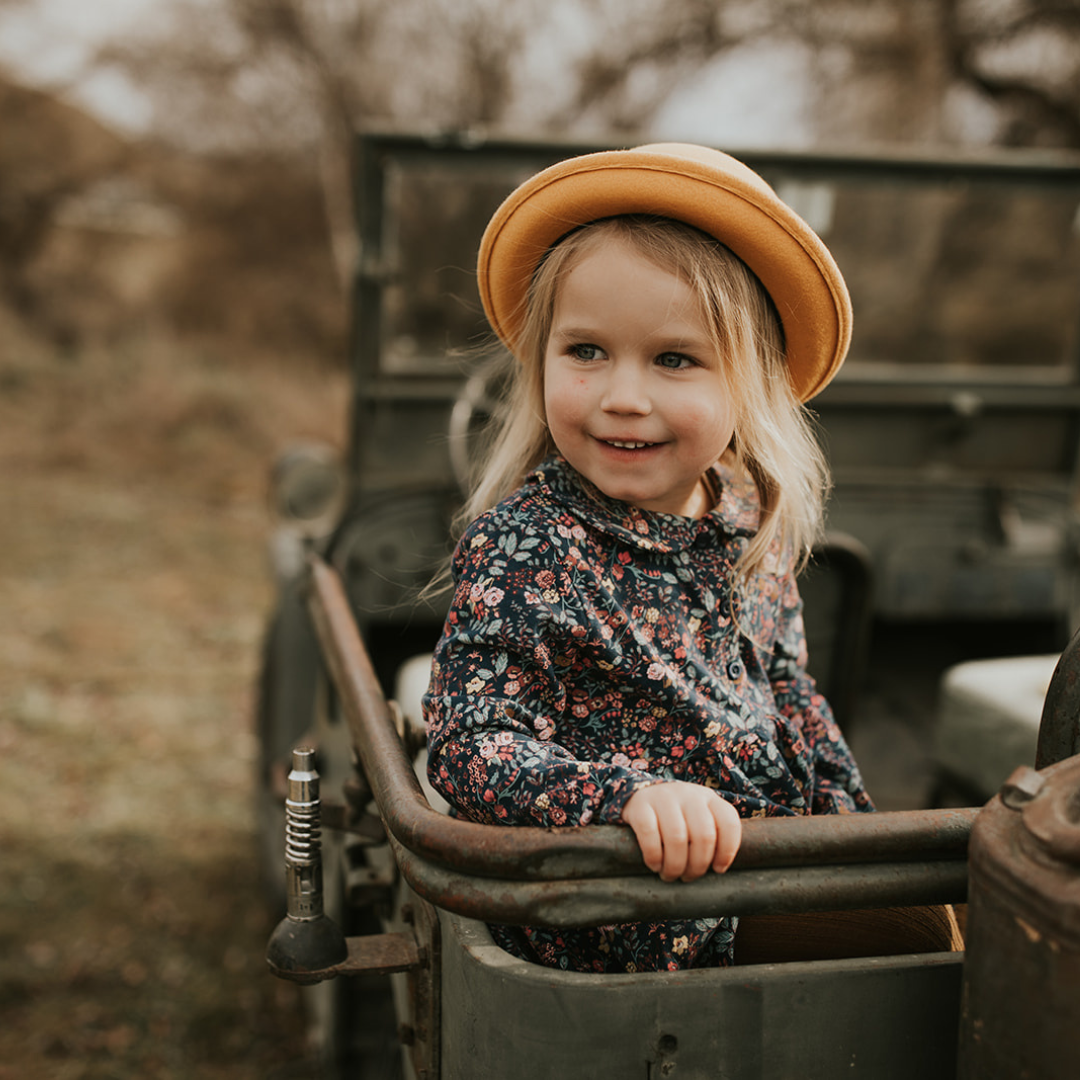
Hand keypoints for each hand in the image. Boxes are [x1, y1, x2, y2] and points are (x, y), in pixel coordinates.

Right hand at [622, 781, 741, 882]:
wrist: (639, 796)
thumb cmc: (675, 817)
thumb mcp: (697, 818)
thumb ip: (711, 835)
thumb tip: (717, 869)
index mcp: (708, 798)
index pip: (729, 822)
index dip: (728, 851)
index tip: (718, 869)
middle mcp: (689, 794)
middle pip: (704, 835)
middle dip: (698, 866)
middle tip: (688, 876)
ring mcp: (664, 797)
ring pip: (677, 838)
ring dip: (675, 865)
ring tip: (670, 875)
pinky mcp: (640, 805)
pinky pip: (650, 834)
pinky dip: (654, 856)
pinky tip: (654, 865)